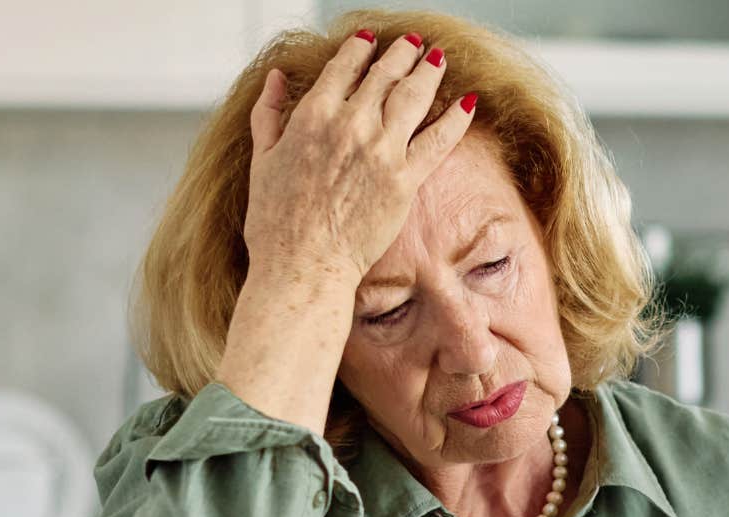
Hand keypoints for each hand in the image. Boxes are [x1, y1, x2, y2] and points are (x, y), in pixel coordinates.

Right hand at [244, 29, 476, 284]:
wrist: (303, 264)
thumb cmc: (275, 220)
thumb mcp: (261, 159)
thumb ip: (268, 113)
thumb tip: (276, 78)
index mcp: (312, 115)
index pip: (345, 67)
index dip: (361, 49)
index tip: (372, 40)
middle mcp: (350, 124)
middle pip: (384, 76)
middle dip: (402, 54)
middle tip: (414, 43)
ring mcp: (381, 150)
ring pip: (413, 97)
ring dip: (429, 72)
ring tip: (439, 59)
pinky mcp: (405, 180)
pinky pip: (438, 140)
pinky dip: (455, 118)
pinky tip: (468, 102)